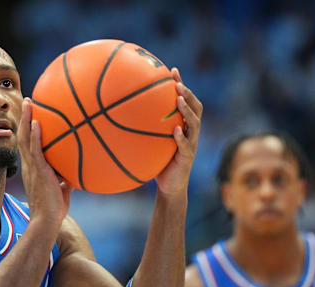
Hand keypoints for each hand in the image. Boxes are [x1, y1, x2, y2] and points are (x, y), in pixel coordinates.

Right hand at [18, 98, 73, 227]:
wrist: (47, 221)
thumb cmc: (54, 210)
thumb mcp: (62, 192)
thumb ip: (67, 181)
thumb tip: (76, 176)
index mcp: (33, 169)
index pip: (27, 145)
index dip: (27, 130)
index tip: (30, 116)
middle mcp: (29, 165)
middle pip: (23, 136)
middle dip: (24, 117)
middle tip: (27, 101)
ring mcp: (32, 167)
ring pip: (25, 138)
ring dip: (26, 119)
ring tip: (29, 102)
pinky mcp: (39, 171)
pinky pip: (35, 150)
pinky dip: (34, 135)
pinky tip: (35, 122)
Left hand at [155, 68, 201, 196]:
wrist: (169, 187)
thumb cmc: (158, 163)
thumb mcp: (151, 143)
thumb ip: (144, 129)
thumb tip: (118, 114)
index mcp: (184, 126)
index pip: (187, 101)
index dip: (182, 85)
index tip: (172, 70)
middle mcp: (191, 133)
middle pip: (196, 108)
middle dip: (188, 94)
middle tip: (177, 83)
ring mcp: (191, 144)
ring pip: (194, 124)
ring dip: (186, 110)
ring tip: (179, 99)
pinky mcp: (187, 158)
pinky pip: (185, 145)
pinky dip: (181, 137)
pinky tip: (175, 130)